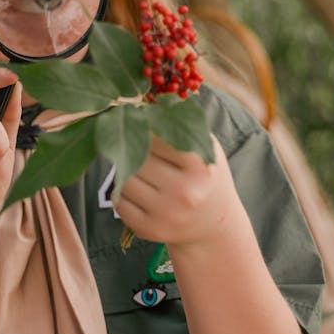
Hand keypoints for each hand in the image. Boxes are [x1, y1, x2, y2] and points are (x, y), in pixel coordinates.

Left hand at [115, 135, 244, 250]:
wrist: (214, 225)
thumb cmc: (205, 177)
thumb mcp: (205, 147)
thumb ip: (179, 124)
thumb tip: (142, 103)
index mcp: (200, 164)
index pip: (154, 135)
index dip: (146, 130)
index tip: (145, 129)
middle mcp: (185, 191)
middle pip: (136, 157)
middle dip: (135, 151)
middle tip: (143, 153)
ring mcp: (167, 214)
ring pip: (124, 179)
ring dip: (127, 173)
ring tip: (144, 174)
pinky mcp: (150, 230)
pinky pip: (119, 203)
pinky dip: (123, 195)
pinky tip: (140, 194)